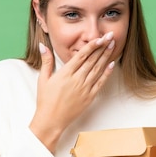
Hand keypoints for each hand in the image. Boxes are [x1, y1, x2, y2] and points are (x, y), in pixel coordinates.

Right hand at [29, 33, 115, 151]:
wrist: (51, 120)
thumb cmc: (46, 100)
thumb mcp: (43, 79)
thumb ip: (46, 61)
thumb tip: (43, 45)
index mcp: (66, 73)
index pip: (81, 55)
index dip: (92, 45)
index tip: (100, 37)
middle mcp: (77, 79)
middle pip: (92, 60)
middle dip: (102, 47)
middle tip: (110, 36)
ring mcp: (84, 88)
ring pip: (98, 69)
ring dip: (106, 56)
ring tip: (113, 45)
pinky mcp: (89, 97)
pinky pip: (100, 82)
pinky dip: (106, 73)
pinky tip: (111, 64)